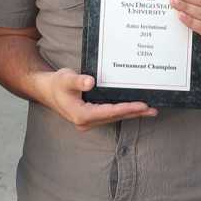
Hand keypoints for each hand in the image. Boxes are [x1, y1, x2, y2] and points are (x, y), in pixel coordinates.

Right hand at [35, 68, 156, 131]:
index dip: (126, 108)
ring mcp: (89, 121)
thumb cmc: (56, 84)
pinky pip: (110, 115)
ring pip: (114, 117)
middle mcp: (86, 121)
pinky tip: (134, 109)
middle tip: (153, 110)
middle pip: (115, 117)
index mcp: (81, 115)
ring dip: (131, 114)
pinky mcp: (91, 117)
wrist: (47, 90)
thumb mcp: (65, 79)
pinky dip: (123, 111)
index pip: (109, 112)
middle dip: (134, 113)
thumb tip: (90, 82)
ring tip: (149, 110)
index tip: (142, 105)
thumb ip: (77, 81)